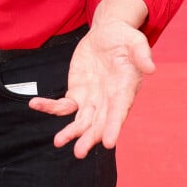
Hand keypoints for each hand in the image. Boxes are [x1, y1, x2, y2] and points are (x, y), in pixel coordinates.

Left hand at [28, 18, 154, 158]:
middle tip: (79, 152)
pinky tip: (36, 105)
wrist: (108, 34)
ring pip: (80, 121)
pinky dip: (50, 107)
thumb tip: (151, 68)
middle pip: (99, 123)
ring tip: (58, 142)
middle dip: (89, 138)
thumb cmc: (125, 39)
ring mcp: (91, 99)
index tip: (108, 143)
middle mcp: (108, 101)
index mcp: (124, 91)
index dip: (113, 127)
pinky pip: (63, 105)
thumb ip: (142, 54)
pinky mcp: (77, 92)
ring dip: (70, 132)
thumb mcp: (136, 42)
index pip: (119, 113)